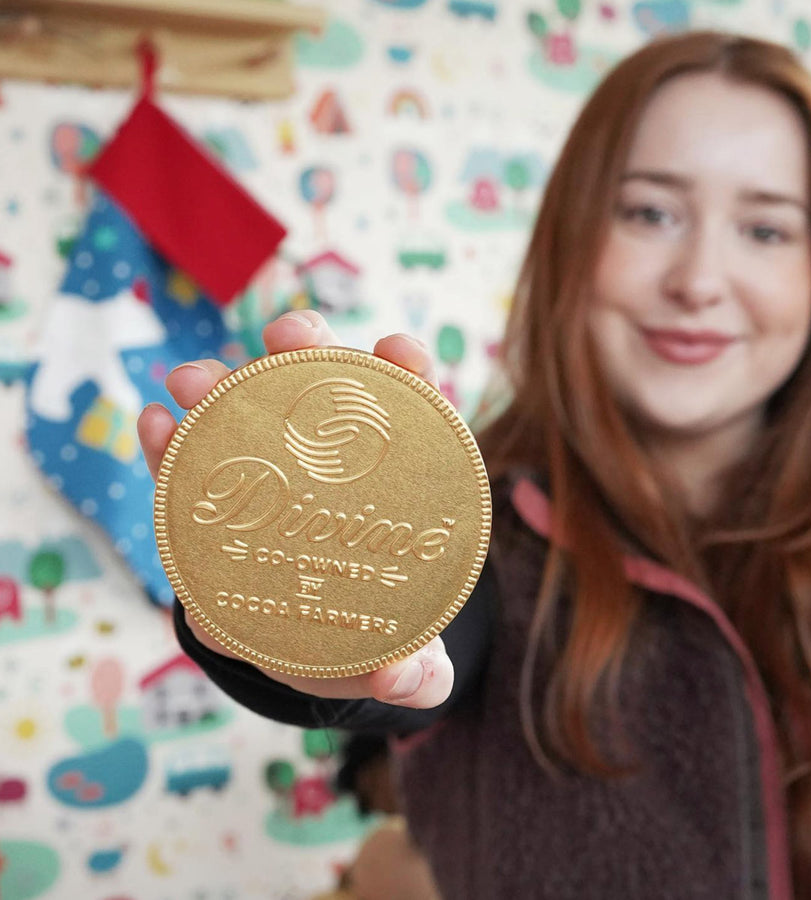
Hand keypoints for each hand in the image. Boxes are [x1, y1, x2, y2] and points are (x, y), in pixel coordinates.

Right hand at [137, 310, 453, 708]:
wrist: (313, 655)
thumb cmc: (370, 640)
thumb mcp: (400, 657)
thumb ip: (415, 673)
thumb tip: (404, 675)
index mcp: (384, 484)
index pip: (404, 413)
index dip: (406, 372)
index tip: (398, 351)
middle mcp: (323, 464)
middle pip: (316, 388)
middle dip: (303, 350)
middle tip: (287, 338)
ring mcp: (264, 479)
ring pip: (241, 416)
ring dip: (219, 387)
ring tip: (194, 381)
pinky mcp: (211, 506)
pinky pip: (187, 467)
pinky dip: (167, 442)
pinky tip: (153, 424)